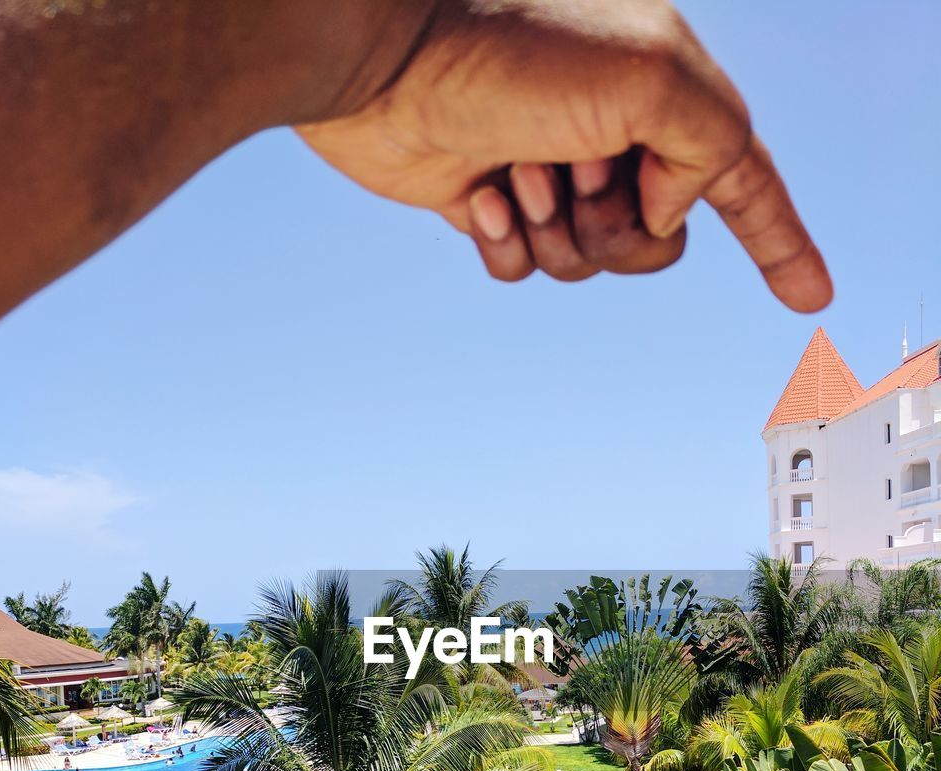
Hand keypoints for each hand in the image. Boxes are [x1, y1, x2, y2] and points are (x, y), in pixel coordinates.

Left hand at [298, 0, 830, 310]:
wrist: (384, 55)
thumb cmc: (512, 46)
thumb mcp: (652, 76)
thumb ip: (710, 144)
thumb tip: (667, 212)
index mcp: (667, 93)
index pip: (744, 182)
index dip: (783, 243)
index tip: (810, 299)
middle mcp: (614, 134)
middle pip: (658, 244)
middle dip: (618, 226)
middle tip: (572, 165)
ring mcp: (551, 172)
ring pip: (588, 263)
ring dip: (554, 230)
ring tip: (514, 167)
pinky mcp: (493, 203)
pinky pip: (525, 271)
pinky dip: (506, 245)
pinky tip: (478, 195)